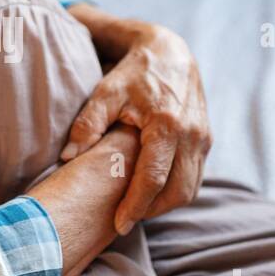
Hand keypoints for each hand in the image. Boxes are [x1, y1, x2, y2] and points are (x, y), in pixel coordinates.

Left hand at [61, 20, 210, 233]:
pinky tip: (152, 191)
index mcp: (167, 123)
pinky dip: (176, 191)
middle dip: (152, 211)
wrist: (168, 51)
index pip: (154, 178)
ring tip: (137, 207)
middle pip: (178, 191)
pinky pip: (196, 177)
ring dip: (165, 204)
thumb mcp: (105, 92)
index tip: (118, 224)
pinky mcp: (206, 139)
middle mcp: (192, 133)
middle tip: (125, 220)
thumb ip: (87, 124)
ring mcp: (203, 137)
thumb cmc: (132, 73)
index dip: (136, 206)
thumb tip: (67, 157)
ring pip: (190, 188)